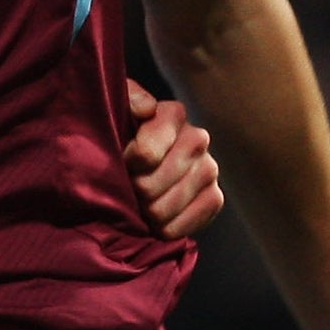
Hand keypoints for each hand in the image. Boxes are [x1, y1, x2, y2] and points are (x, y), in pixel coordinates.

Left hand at [124, 77, 222, 238]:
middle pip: (153, 184)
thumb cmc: (119, 132)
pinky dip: (166, 228)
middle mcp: (197, 138)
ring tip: (137, 203)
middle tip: (126, 188)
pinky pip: (188, 223)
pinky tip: (154, 220)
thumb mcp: (114, 109)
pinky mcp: (215, 197)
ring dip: (145, 212)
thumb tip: (146, 109)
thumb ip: (126, 101)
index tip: (120, 163)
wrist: (134, 162)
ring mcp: (209, 169)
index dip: (126, 165)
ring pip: (167, 207)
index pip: (147, 153)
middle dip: (133, 191)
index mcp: (172, 114)